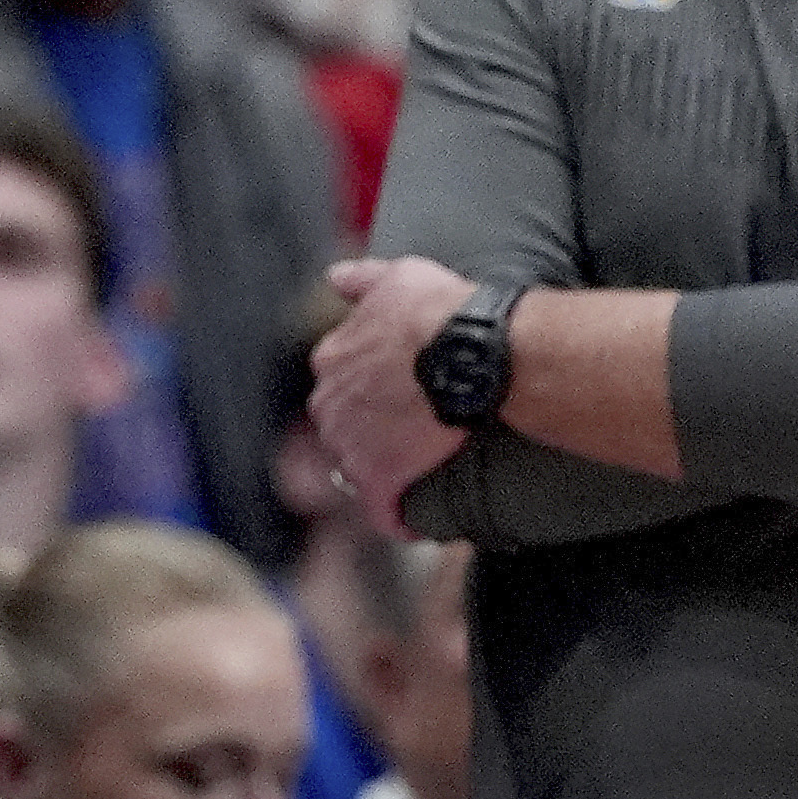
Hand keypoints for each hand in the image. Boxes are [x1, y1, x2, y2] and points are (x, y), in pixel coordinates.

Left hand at [313, 253, 475, 516]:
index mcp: (331, 359)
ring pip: (359, 468)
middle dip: (373, 435)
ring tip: (423, 472)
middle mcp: (328, 404)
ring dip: (386, 473)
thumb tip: (335, 277)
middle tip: (416, 435)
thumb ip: (362, 280)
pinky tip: (418, 522)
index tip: (401, 397)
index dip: (372, 394)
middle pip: (344, 428)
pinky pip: (384, 511)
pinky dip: (399, 518)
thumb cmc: (439, 308)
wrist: (469, 350)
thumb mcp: (399, 276)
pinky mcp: (378, 480)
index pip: (341, 386)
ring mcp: (349, 446)